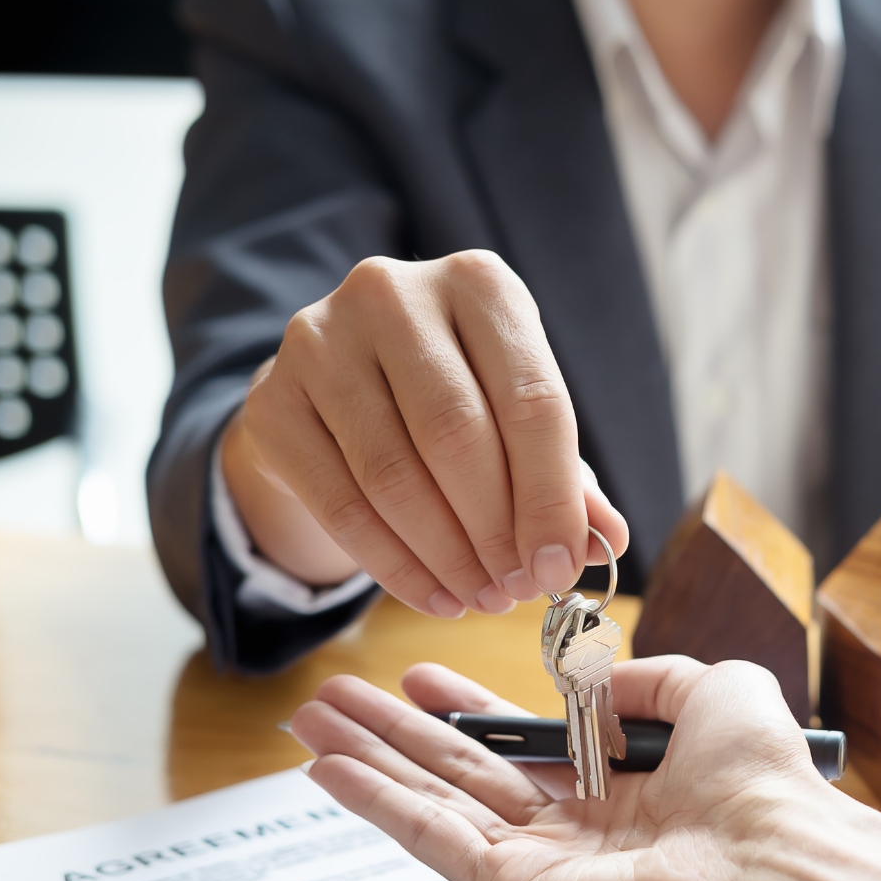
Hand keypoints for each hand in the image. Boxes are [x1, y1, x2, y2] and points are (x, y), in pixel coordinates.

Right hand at [221, 250, 629, 614]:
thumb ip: (567, 476)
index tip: (560, 568)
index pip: (531, 401)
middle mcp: (394, 293)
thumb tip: (607, 540)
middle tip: (516, 590)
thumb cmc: (455, 399)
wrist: (339, 386)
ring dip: (447, 556)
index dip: (551, 497)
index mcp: (479, 283)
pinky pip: (341, 503)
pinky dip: (395, 565)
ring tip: (481, 598)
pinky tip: (434, 596)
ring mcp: (320, 340)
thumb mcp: (518, 420)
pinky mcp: (274, 399)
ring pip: (394, 475)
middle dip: (496, 531)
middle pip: (457, 436)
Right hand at [289, 656, 843, 880]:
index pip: (523, 746)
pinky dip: (375, 802)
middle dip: (395, 733)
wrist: (772, 858)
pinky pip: (431, 838)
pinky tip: (329, 770)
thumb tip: (599, 680)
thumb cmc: (761, 781)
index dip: (468, 708)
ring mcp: (539, 866)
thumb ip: (650, 676)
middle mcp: (573, 832)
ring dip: (368, 760)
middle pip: (462, 772)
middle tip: (334, 698)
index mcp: (620, 790)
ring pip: (434, 801)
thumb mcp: (715, 690)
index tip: (420, 675)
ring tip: (309, 722)